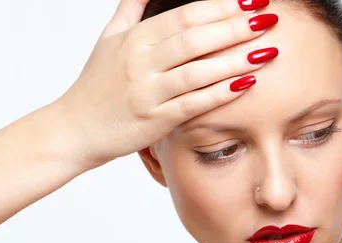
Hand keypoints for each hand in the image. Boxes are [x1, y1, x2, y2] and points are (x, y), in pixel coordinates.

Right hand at [54, 0, 277, 169]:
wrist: (74, 129)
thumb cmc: (96, 85)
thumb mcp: (110, 40)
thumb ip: (132, 8)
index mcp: (134, 39)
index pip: (185, 15)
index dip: (221, 6)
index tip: (251, 0)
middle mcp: (141, 62)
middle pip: (195, 38)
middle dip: (235, 27)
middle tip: (268, 19)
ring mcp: (147, 92)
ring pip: (197, 70)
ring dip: (235, 59)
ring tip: (267, 50)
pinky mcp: (154, 120)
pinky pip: (192, 104)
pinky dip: (219, 93)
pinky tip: (245, 84)